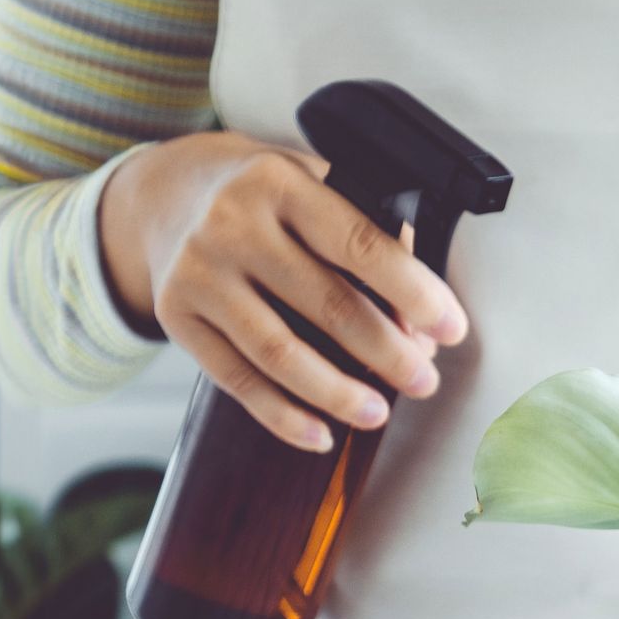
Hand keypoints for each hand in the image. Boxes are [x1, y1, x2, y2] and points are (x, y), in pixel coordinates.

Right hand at [99, 130, 467, 451]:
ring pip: (281, 353)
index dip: (413, 293)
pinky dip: (283, 416)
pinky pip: (238, 380)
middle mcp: (233, 225)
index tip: (451, 328)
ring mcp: (199, 273)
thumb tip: (419, 323)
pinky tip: (321, 434)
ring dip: (339, 394)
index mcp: (280, 183)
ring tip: (379, 412)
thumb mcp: (314, 186)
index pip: (360, 244)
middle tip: (425, 381)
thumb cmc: (266, 199)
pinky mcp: (177, 317)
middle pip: (327, 305)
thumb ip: (369, 237)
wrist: (167, 193)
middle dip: (387, 353)